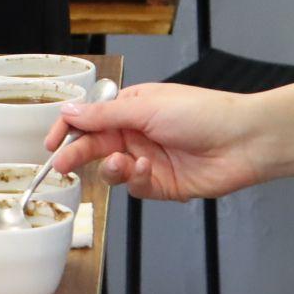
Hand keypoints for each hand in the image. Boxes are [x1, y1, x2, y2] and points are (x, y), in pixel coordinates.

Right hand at [43, 81, 293, 201]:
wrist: (244, 141)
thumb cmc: (203, 112)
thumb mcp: (147, 108)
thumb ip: (103, 115)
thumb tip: (69, 111)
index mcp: (132, 106)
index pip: (90, 118)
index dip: (68, 129)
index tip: (50, 143)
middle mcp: (137, 132)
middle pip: (95, 145)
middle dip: (78, 154)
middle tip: (62, 165)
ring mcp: (149, 159)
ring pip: (112, 170)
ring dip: (112, 168)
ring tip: (124, 163)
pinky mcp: (162, 184)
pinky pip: (135, 187)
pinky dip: (137, 180)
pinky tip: (149, 170)